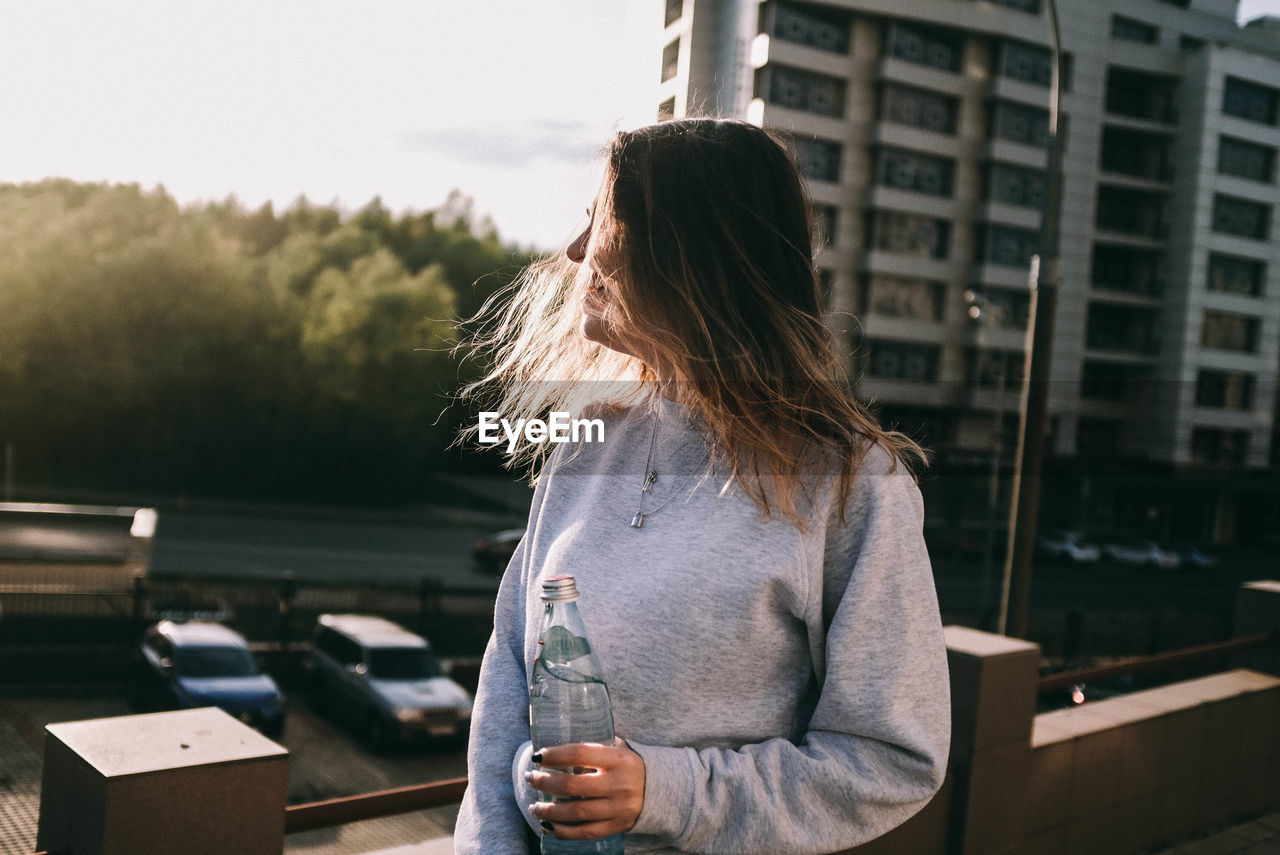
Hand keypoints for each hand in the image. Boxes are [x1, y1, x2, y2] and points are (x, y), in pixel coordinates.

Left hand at [527, 737, 645, 840]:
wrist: (659, 789)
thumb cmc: (628, 765)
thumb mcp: (618, 749)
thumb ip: (594, 748)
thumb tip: (555, 749)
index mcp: (619, 759)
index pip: (579, 754)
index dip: (554, 755)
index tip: (537, 757)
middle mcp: (619, 784)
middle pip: (572, 785)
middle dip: (545, 782)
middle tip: (530, 779)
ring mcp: (619, 808)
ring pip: (575, 812)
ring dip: (549, 810)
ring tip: (534, 806)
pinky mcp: (617, 826)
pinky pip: (584, 832)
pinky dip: (562, 831)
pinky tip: (547, 825)